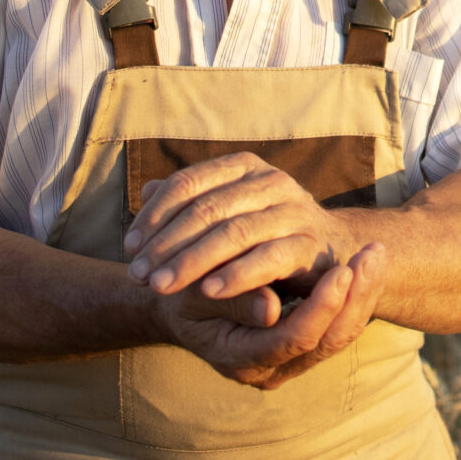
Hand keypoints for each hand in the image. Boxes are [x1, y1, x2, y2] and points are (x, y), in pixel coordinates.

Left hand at [124, 151, 351, 301]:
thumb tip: (146, 190)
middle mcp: (271, 181)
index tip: (129, 248)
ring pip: (234, 232)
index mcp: (244, 167)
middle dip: (167, 244)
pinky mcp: (311, 244)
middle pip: (207, 209)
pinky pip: (269, 258)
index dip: (154, 215)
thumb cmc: (266, 233)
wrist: (331, 253)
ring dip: (192, 262)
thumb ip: (190, 203)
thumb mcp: (227, 213)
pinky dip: (237, 275)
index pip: (188, 184)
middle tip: (138, 275)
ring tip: (162, 287)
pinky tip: (209, 292)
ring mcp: (294, 210)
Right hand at [152, 244, 388, 389]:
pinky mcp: (304, 341)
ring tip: (375, 251)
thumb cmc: (177, 297)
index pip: (296, 339)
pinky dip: (356, 292)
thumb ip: (231, 303)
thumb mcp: (191, 298)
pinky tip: (365, 260)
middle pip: (331, 339)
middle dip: (357, 297)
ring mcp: (292, 359)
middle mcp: (273, 368)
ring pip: (343, 332)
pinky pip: (341, 322)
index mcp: (243, 361)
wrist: (177, 308)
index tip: (342, 269)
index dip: (321, 306)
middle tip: (373, 253)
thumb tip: (272, 307)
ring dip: (364, 292)